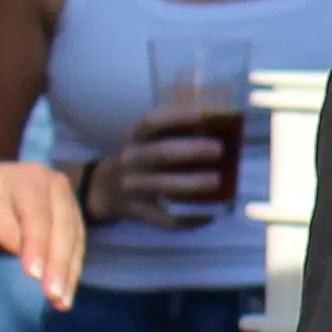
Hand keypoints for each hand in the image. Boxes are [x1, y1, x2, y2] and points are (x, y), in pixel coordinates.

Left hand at [0, 155, 86, 307]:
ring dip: (69, 274)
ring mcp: (69, 203)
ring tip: (61, 302)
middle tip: (53, 295)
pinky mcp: (73, 221)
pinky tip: (65, 295)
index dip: (38, 245)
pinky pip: (76, 248)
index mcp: (30, 178)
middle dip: (58, 265)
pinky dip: (71, 273)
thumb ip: (3, 231)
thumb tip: (30, 258)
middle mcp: (57, 187)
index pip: (37, 215)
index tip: (33, 275)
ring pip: (74, 241)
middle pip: (62, 229)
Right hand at [81, 104, 237, 229]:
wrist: (105, 190)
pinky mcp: (139, 212)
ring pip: (162, 185)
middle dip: (191, 150)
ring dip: (191, 183)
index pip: (152, 123)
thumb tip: (226, 131)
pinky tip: (209, 213)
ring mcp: (132, 187)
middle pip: (160, 153)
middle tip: (219, 149)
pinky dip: (188, 217)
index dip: (176, 117)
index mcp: (135, 138)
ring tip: (217, 180)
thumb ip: (176, 134)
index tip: (202, 114)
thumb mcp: (147, 141)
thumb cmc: (141, 158)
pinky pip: (165, 218)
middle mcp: (131, 160)